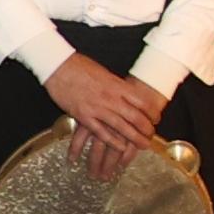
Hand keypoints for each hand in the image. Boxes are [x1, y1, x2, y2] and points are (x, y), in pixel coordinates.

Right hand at [44, 53, 164, 179]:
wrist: (58, 66)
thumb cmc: (79, 66)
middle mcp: (110, 98)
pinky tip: (120, 147)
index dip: (152, 112)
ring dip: (134, 138)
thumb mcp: (104, 73)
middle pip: (135, 116)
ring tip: (142, 145)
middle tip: (151, 135)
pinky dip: (112, 141)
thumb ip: (116, 85)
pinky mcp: (83, 116)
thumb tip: (127, 93)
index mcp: (116, 85)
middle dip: (146, 129)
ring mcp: (97, 108)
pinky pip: (101, 132)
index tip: (156, 118)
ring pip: (121, 127)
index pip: (142, 101)